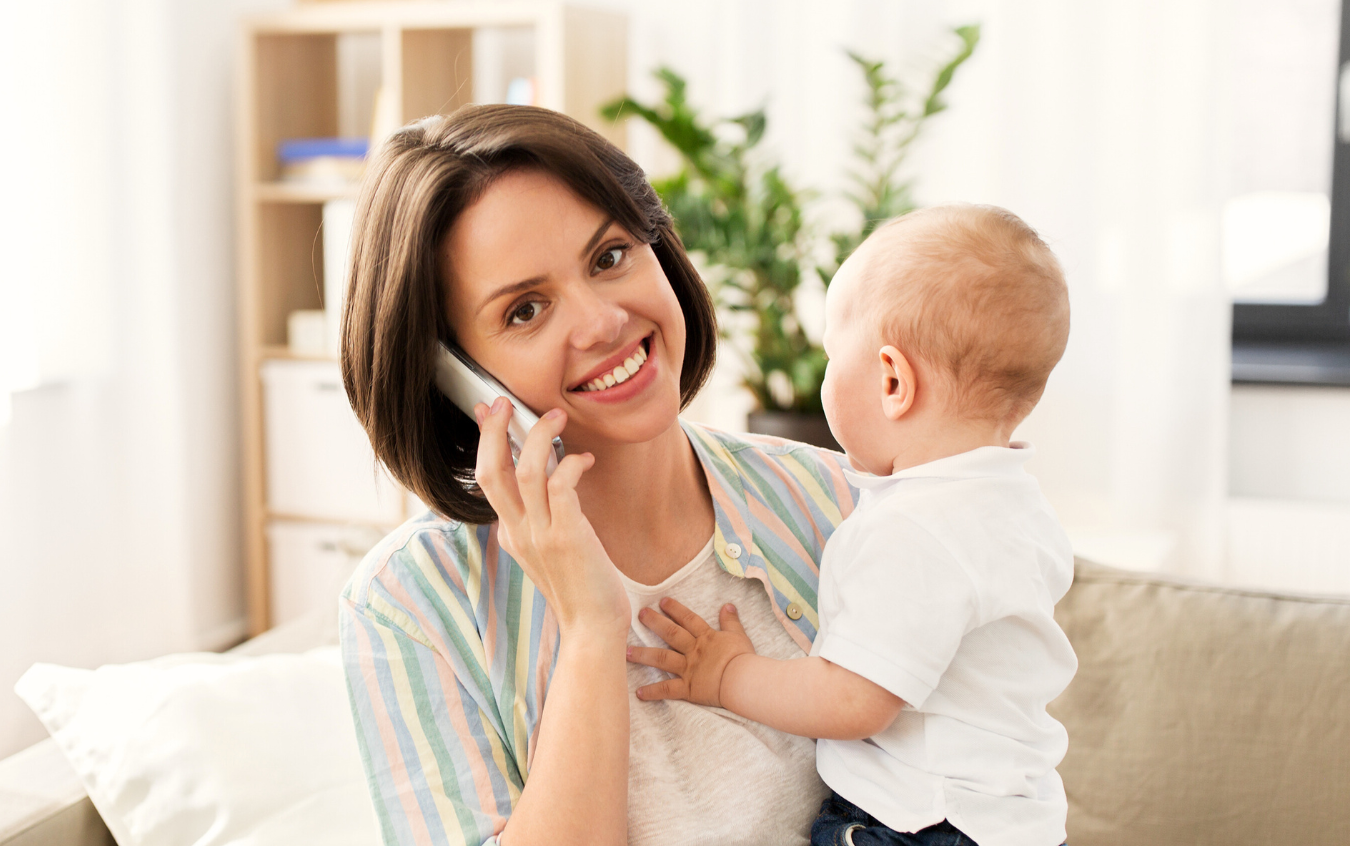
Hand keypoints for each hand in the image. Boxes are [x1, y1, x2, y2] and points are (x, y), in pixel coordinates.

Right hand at [474, 398, 629, 637]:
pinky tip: (585, 460)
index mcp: (511, 534)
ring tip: (557, 416)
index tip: (490, 413)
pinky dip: (571, 464)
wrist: (593, 629)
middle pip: (491, 472)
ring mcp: (540, 535)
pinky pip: (560, 486)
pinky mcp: (567, 537)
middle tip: (506, 402)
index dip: (487, 442)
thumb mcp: (549, 552)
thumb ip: (541, 522)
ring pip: (526, 472)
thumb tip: (552, 482)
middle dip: (495, 431)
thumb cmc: (581, 589)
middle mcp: (518, 532)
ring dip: (539, 436)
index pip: (488, 480)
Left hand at [626, 598, 755, 707]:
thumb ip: (731, 621)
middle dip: (654, 623)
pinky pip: (667, 689)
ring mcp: (688, 669)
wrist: (743, 681)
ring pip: (662, 659)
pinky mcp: (688, 688)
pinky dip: (653, 692)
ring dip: (643, 655)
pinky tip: (639, 692)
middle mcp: (694, 650)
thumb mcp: (739, 636)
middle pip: (671, 633)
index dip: (675, 609)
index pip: (688, 619)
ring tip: (626, 651)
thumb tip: (728, 605)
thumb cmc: (743, 659)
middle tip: (639, 615)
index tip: (662, 601)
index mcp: (706, 638)